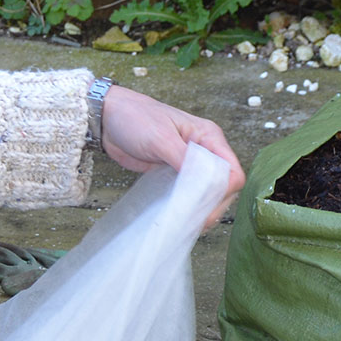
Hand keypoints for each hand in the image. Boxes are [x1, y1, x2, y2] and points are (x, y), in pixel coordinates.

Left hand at [98, 85, 245, 229]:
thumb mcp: (160, 138)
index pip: (231, 169)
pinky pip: (188, 192)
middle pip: (223, 185)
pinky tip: (181, 216)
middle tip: (198, 222)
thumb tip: (202, 181)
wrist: (109, 119)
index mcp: (208, 136)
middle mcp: (204, 150)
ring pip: (207, 191)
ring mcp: (189, 163)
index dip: (224, 191)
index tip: (207, 207)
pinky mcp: (174, 172)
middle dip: (214, 204)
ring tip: (190, 223)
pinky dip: (187, 205)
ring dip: (202, 207)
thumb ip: (183, 159)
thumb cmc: (135, 117)